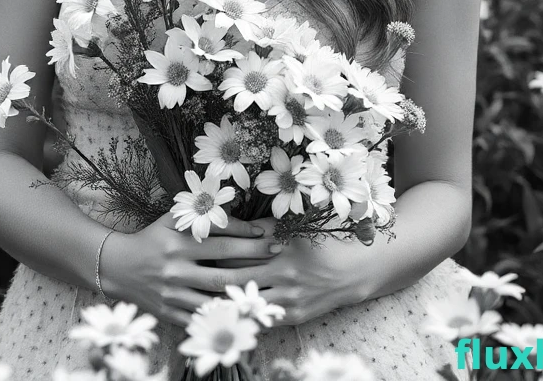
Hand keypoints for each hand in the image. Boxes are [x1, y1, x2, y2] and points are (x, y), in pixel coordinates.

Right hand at [100, 210, 282, 329]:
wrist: (117, 266)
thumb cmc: (152, 238)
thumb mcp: (172, 220)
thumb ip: (199, 216)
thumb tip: (232, 210)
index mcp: (178, 243)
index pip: (219, 240)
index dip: (246, 238)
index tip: (268, 235)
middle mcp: (176, 269)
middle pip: (222, 271)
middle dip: (254, 264)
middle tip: (277, 256)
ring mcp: (172, 294)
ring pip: (213, 299)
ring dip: (241, 296)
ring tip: (267, 289)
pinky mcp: (168, 313)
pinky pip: (199, 318)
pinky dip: (220, 316)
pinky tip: (240, 312)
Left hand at [212, 217, 371, 326]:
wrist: (351, 271)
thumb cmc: (318, 243)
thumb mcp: (292, 228)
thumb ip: (262, 228)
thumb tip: (231, 226)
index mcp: (279, 247)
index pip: (236, 252)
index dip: (214, 253)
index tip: (197, 252)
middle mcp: (282, 274)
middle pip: (236, 278)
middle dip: (212, 278)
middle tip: (190, 276)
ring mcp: (288, 298)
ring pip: (246, 301)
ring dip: (223, 301)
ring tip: (200, 298)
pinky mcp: (293, 316)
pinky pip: (261, 317)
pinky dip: (244, 314)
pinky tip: (228, 313)